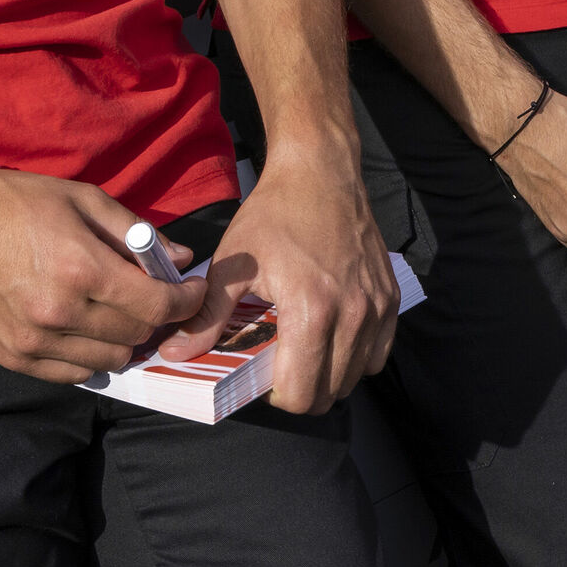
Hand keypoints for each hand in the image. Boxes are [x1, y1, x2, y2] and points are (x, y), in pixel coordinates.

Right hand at [0, 165, 202, 381]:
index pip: (157, 306)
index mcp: (81, 269)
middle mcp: (60, 313)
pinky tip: (87, 327)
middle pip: (137, 334)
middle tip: (154, 294)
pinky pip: (74, 373)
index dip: (185, 300)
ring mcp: (34, 341)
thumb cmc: (14, 203)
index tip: (192, 289)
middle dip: (156, 315)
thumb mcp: (82, 200)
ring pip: (110, 359)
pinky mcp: (14, 357)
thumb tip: (180, 259)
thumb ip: (135, 233)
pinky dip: (91, 355)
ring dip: (125, 337)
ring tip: (119, 310)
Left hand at [172, 146, 395, 413]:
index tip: (261, 372)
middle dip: (300, 391)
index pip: (300, 394)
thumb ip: (207, 316)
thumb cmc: (275, 213)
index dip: (274, 396)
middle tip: (279, 363)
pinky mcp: (390, 297)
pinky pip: (378, 353)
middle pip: (328, 394)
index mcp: (312, 309)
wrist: (321, 170)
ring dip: (329, 375)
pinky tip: (333, 334)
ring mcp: (376, 307)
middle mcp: (352, 314)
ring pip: (356, 377)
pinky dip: (356, 357)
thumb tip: (175, 353)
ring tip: (304, 347)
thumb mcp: (232, 264)